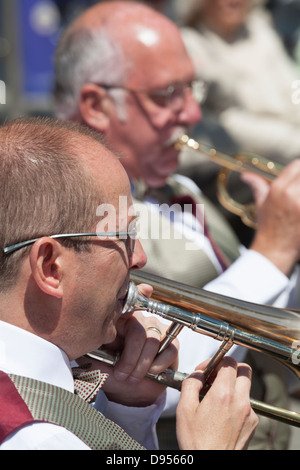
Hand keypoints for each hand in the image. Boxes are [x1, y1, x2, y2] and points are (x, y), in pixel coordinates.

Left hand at [80, 283, 178, 406]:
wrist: (128, 393)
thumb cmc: (110, 373)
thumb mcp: (95, 362)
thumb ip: (91, 349)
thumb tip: (86, 338)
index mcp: (120, 320)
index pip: (129, 303)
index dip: (139, 294)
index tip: (146, 290)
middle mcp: (140, 320)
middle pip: (138, 332)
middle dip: (130, 358)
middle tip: (122, 375)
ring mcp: (157, 330)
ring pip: (153, 342)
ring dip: (141, 365)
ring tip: (133, 378)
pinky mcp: (172, 344)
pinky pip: (170, 350)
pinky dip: (158, 365)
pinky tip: (150, 372)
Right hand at [176, 357, 257, 449]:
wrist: (211, 465)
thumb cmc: (197, 442)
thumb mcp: (184, 409)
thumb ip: (190, 384)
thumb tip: (196, 375)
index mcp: (223, 395)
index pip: (229, 362)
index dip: (216, 361)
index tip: (206, 370)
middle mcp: (240, 401)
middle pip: (243, 370)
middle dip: (229, 369)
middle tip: (214, 377)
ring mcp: (249, 413)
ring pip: (245, 386)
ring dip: (232, 385)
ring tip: (215, 396)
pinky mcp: (252, 424)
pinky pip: (246, 403)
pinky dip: (236, 401)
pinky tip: (222, 412)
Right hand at [244, 160, 299, 274]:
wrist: (274, 249)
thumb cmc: (268, 228)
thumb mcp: (261, 204)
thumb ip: (257, 185)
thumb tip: (245, 175)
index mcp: (278, 189)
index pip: (297, 165)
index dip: (299, 169)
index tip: (299, 178)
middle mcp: (291, 194)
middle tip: (298, 194)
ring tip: (299, 203)